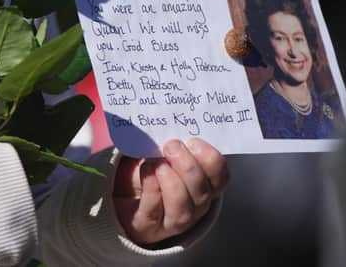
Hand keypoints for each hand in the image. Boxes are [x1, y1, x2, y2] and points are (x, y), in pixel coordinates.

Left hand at [112, 138, 228, 244]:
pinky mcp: (148, 225)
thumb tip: (169, 119)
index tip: (194, 141)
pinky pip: (154, 210)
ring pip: (182, 207)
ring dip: (172, 181)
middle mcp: (194, 206)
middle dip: (189, 167)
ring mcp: (172, 220)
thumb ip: (173, 144)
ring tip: (158, 162)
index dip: (212, 160)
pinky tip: (147, 171)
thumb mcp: (165, 155)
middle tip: (172, 146)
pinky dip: (152, 188)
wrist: (125, 199)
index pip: (220, 177)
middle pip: (202, 193)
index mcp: (205, 186)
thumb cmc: (151, 171)